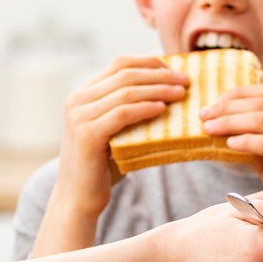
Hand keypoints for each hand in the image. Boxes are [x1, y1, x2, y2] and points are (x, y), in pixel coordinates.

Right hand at [52, 56, 187, 218]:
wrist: (78, 198)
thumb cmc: (103, 167)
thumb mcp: (115, 131)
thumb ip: (129, 111)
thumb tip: (170, 94)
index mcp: (83, 94)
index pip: (119, 64)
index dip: (150, 63)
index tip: (175, 70)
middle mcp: (77, 100)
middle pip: (125, 73)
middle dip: (159, 74)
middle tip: (185, 80)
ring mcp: (79, 116)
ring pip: (126, 91)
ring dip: (158, 89)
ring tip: (181, 93)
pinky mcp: (87, 134)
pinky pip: (122, 113)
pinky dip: (145, 108)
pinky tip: (163, 109)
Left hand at [200, 84, 262, 197]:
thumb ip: (255, 135)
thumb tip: (217, 123)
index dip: (236, 94)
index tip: (213, 104)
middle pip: (261, 102)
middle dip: (227, 107)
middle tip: (203, 115)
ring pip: (261, 119)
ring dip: (230, 122)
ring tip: (209, 129)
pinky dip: (245, 141)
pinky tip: (229, 144)